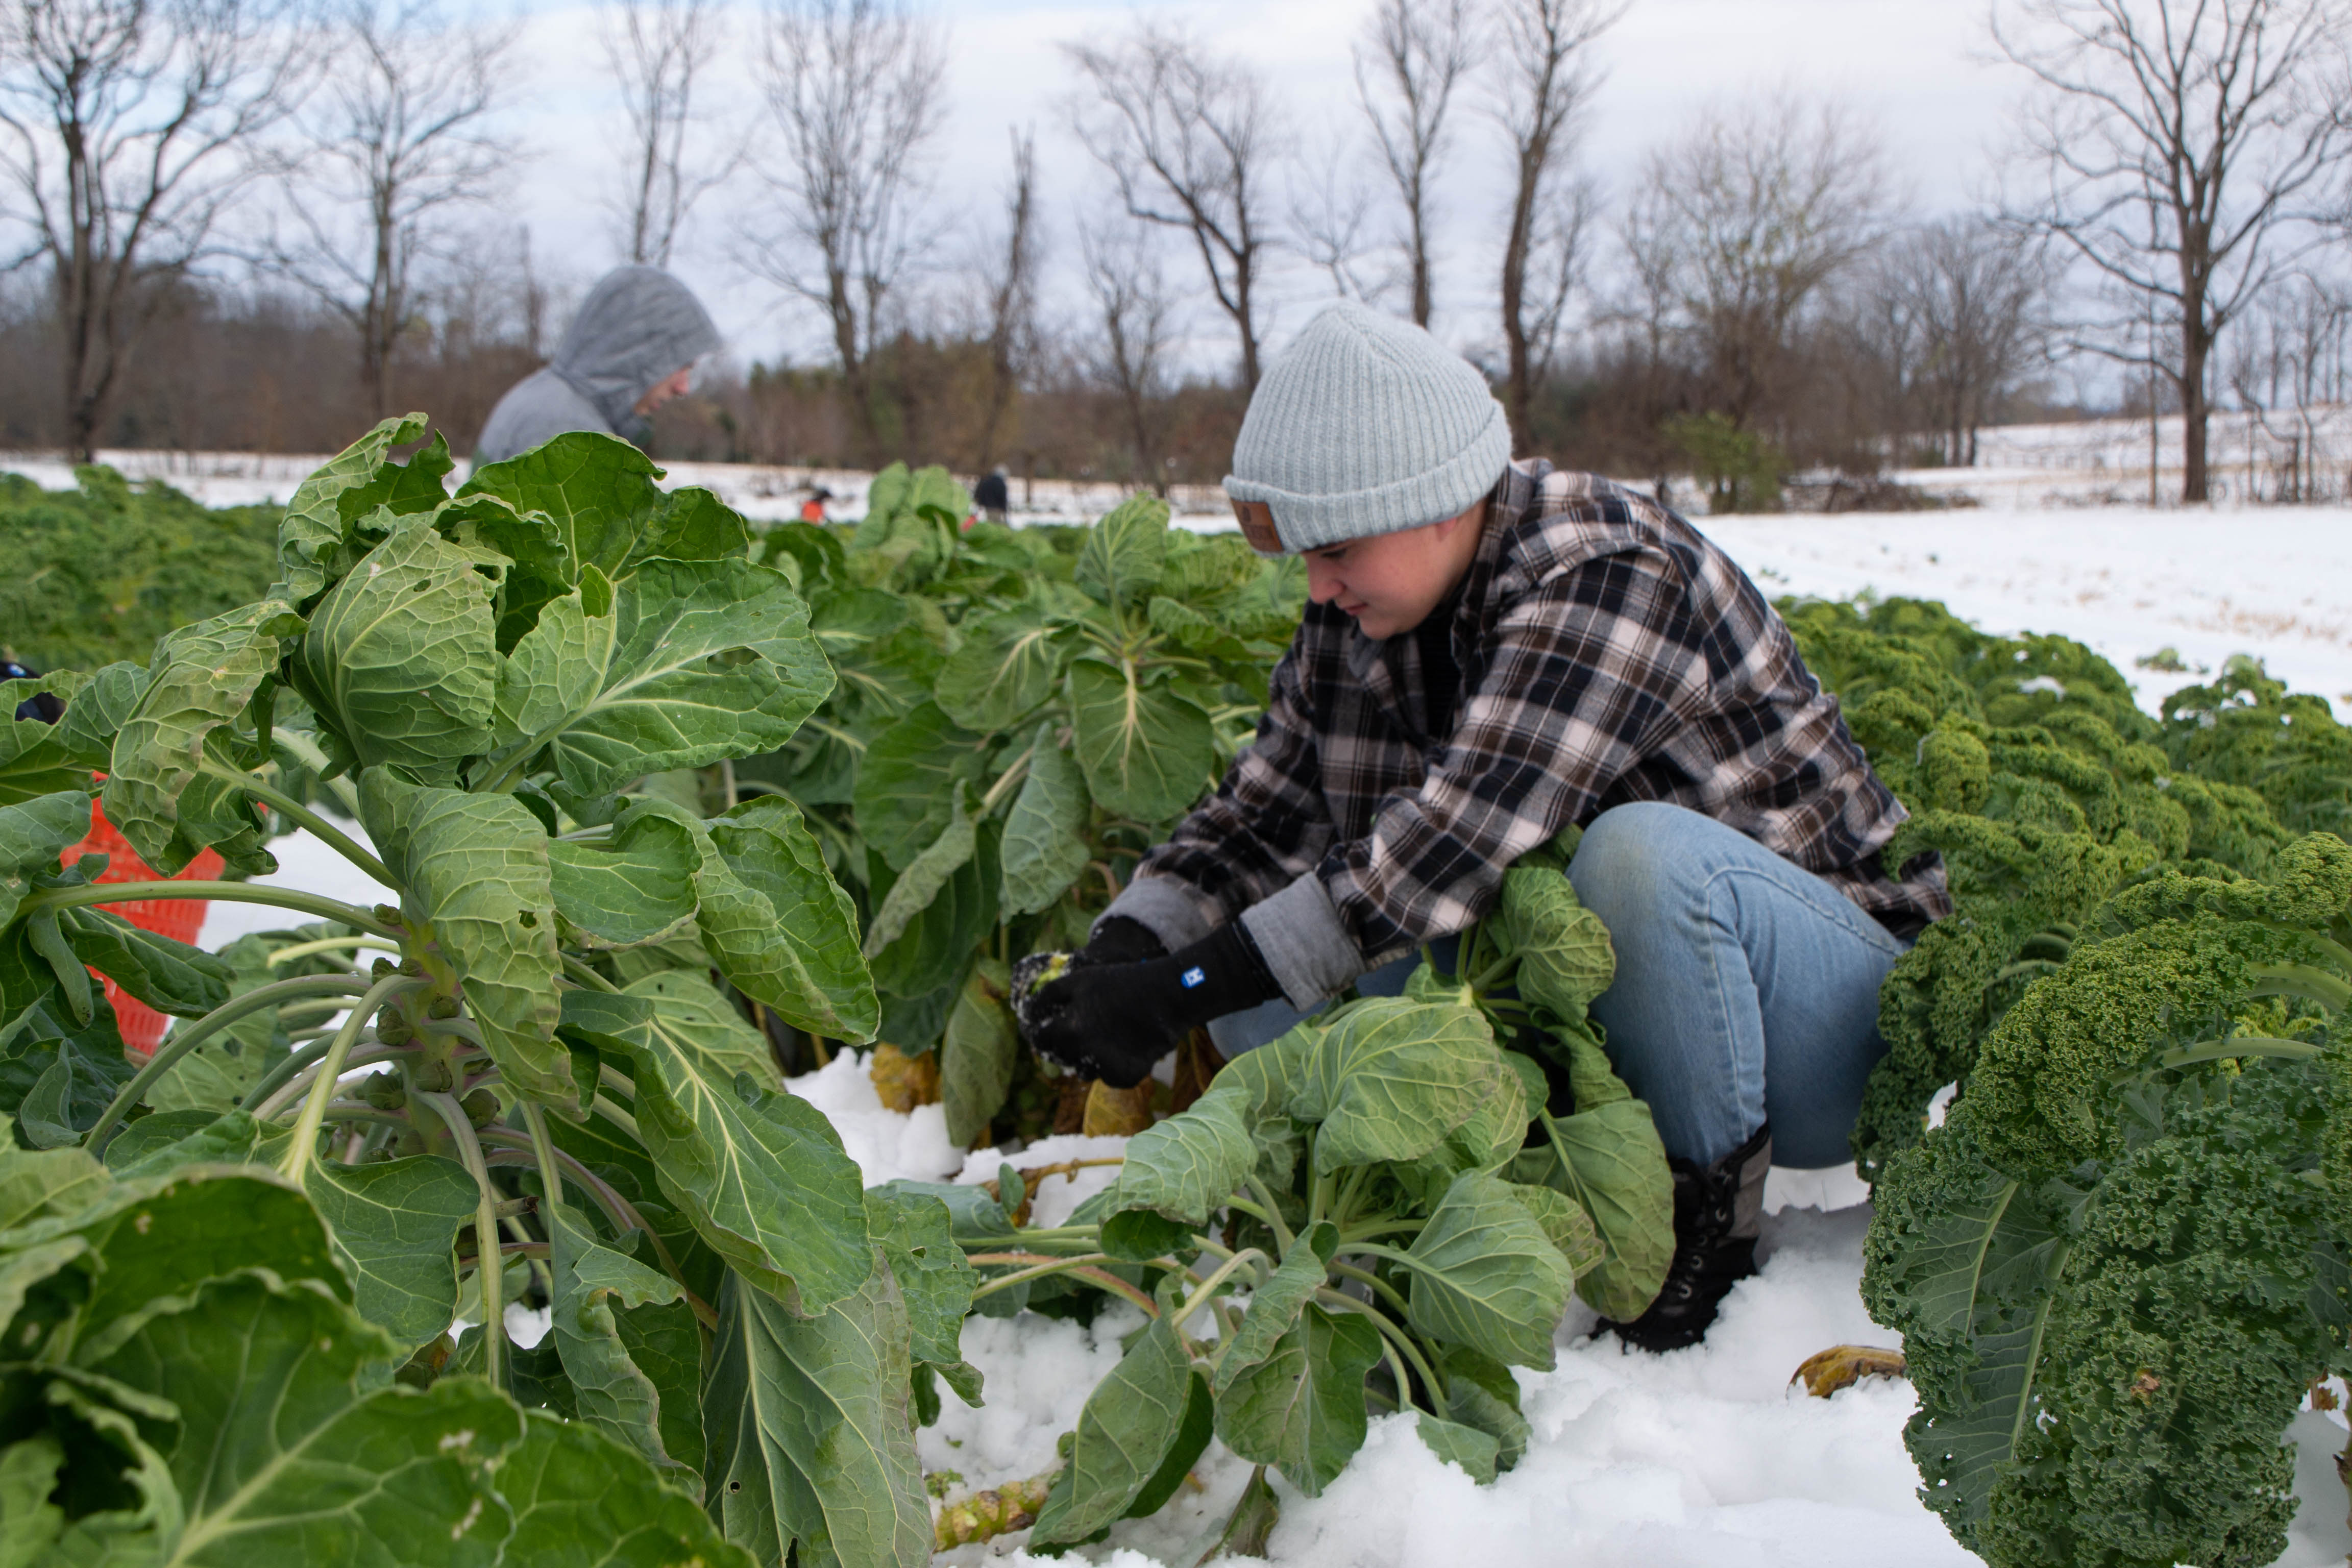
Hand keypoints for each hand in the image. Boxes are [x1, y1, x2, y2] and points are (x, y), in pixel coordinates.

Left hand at [1012, 922, 1278, 1088]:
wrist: (1168, 996)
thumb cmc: (1121, 983)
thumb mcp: (1080, 980)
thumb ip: (1048, 997)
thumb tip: (1027, 1013)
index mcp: (1068, 1028)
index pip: (1039, 1040)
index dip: (1042, 1031)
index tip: (1049, 1026)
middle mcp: (1083, 1053)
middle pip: (1061, 1057)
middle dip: (1065, 1044)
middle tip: (1084, 1026)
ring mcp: (1105, 1068)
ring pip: (1083, 1070)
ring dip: (1087, 1057)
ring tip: (1106, 1033)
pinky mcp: (1125, 1077)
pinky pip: (1107, 1077)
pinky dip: (1112, 1065)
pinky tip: (1123, 1045)